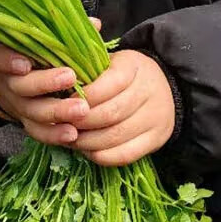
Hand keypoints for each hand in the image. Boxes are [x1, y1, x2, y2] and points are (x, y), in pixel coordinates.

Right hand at [0, 27, 99, 145]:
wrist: (9, 81)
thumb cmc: (32, 52)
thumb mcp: (38, 37)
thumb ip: (62, 31)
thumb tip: (94, 24)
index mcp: (4, 53)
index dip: (7, 60)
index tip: (25, 63)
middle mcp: (8, 81)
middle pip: (21, 86)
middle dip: (45, 83)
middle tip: (70, 78)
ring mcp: (18, 104)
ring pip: (33, 111)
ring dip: (57, 112)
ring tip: (81, 110)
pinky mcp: (27, 123)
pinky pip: (38, 132)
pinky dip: (54, 135)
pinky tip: (72, 134)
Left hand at [69, 50, 175, 166]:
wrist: (163, 90)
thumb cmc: (124, 77)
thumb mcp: (109, 65)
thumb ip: (88, 75)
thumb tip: (57, 91)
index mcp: (135, 66)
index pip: (108, 84)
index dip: (84, 97)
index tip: (64, 103)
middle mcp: (149, 91)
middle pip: (110, 113)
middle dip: (81, 123)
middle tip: (62, 126)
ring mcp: (155, 118)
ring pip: (115, 136)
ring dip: (87, 142)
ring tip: (70, 139)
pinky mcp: (155, 139)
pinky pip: (124, 155)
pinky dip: (101, 156)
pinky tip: (87, 151)